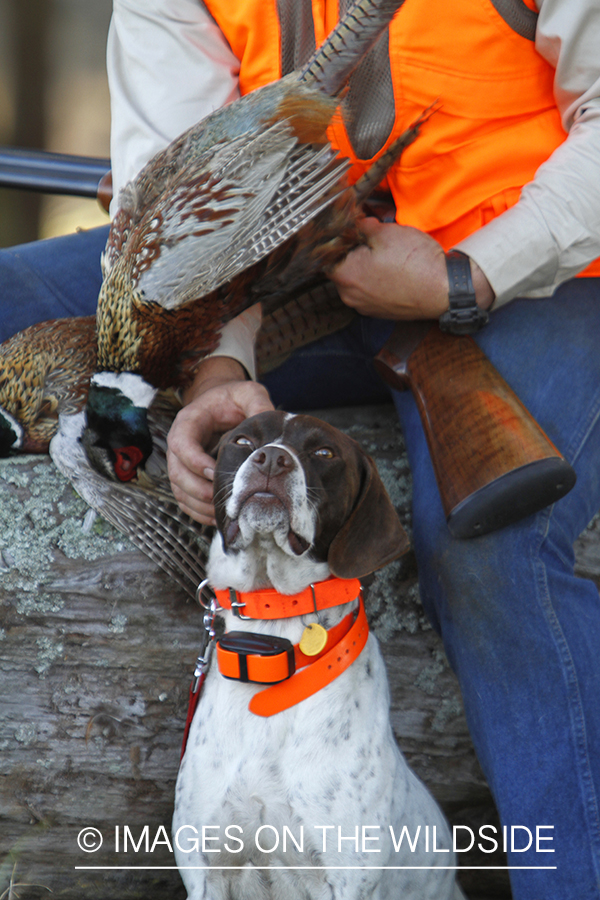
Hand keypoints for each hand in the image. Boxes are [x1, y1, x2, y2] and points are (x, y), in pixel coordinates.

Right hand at [167, 358, 273, 524]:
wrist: (220, 403)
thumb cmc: (231, 398)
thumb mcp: (247, 393)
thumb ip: (258, 403)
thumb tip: (271, 423)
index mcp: (189, 421)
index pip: (181, 443)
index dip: (195, 461)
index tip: (215, 472)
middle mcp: (179, 443)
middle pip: (177, 473)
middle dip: (198, 490)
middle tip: (222, 498)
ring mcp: (181, 463)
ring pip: (180, 490)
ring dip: (199, 505)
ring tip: (223, 512)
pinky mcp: (188, 477)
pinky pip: (186, 500)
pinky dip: (199, 512)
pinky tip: (218, 517)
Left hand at [329, 218, 493, 318]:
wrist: (445, 290)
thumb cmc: (416, 263)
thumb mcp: (386, 232)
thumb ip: (364, 226)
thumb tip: (357, 223)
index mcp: (344, 275)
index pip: (326, 253)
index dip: (337, 237)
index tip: (347, 228)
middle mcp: (349, 296)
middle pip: (341, 267)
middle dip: (352, 251)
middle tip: (369, 237)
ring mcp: (364, 307)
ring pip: (356, 280)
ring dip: (364, 265)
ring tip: (384, 253)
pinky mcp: (379, 312)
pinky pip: (370, 291)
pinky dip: (376, 280)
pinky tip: (392, 269)